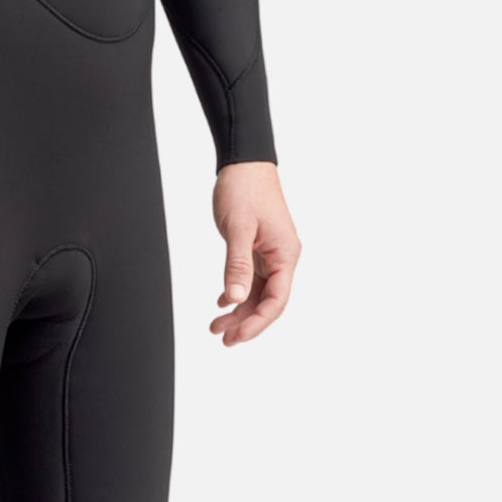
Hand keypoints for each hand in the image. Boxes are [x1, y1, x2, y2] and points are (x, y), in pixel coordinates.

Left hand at [210, 161, 299, 347]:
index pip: (277, 300)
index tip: (237, 336)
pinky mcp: (259, 248)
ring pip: (258, 292)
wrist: (244, 161)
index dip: (257, 322)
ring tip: (216, 327)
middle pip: (269, 301)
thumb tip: (236, 299)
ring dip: (239, 311)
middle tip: (224, 339)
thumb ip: (237, 265)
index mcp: (285, 254)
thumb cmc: (245, 188)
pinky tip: (222, 303)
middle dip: (247, 323)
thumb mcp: (238, 228)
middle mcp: (282, 256)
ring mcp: (271, 253)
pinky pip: (252, 278)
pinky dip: (237, 292)